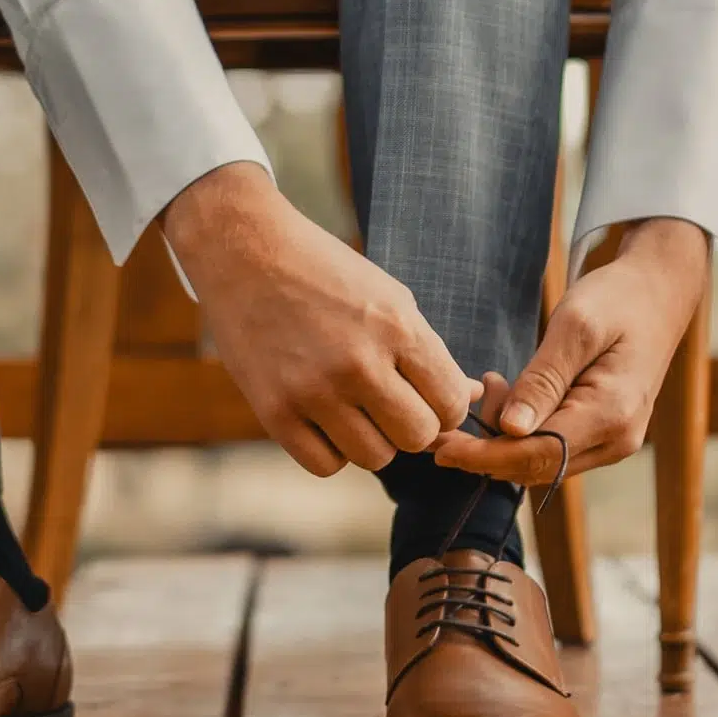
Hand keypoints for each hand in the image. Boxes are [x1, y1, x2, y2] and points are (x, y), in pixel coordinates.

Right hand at [161, 161, 477, 478]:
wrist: (245, 252)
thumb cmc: (325, 271)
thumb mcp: (388, 296)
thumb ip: (428, 351)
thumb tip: (472, 396)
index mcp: (394, 326)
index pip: (450, 402)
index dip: (445, 406)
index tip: (426, 395)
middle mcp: (358, 362)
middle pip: (418, 437)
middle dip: (411, 424)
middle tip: (391, 402)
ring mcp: (313, 390)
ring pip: (374, 457)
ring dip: (371, 438)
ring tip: (353, 405)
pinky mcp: (274, 411)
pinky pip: (325, 465)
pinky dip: (330, 449)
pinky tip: (322, 416)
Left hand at [431, 217, 708, 487]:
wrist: (658, 291)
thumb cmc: (617, 299)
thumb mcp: (575, 326)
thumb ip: (543, 378)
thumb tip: (511, 429)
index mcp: (612, 414)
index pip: (537, 454)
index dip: (484, 456)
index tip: (440, 447)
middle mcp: (616, 440)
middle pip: (536, 465)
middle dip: (489, 444)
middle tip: (463, 400)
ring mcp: (612, 441)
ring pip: (542, 459)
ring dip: (505, 433)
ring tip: (495, 383)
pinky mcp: (603, 433)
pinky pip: (553, 445)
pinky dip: (522, 427)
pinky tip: (512, 392)